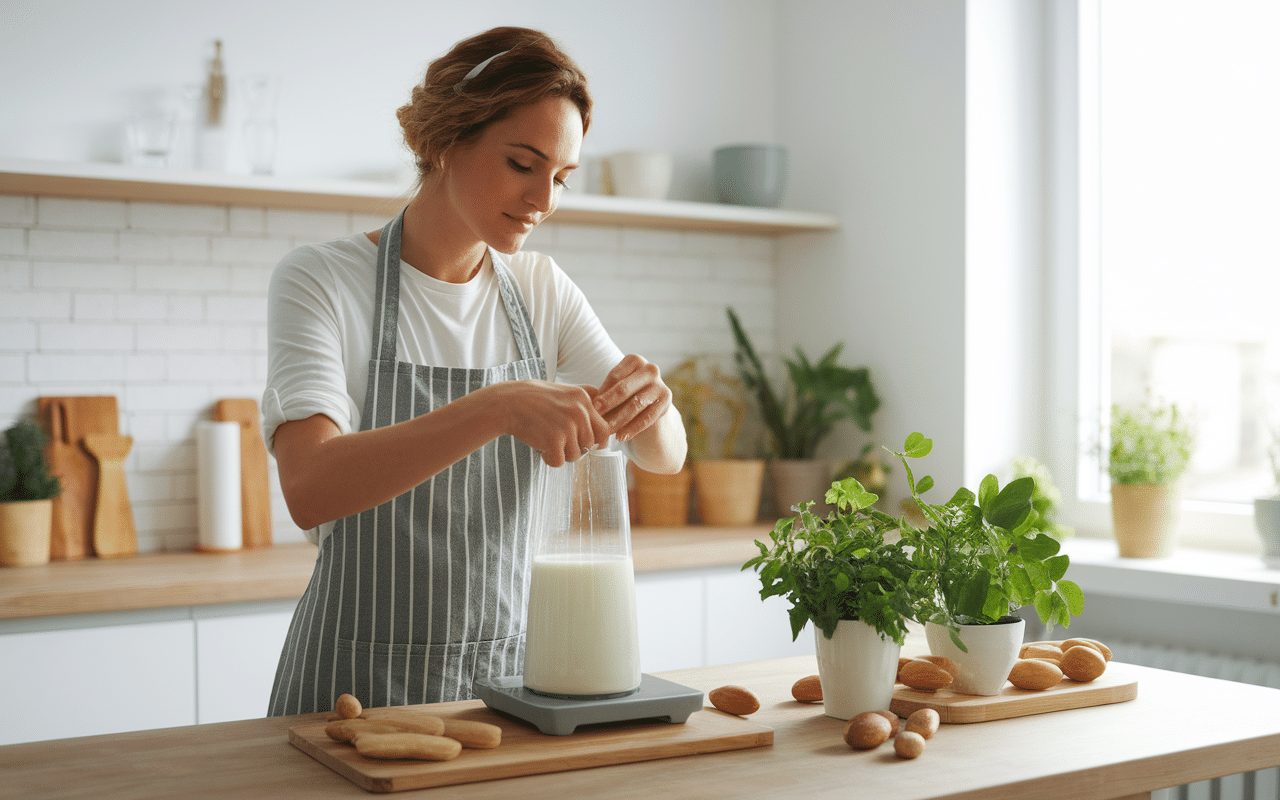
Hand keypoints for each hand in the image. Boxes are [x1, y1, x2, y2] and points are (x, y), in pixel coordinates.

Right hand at [493, 380, 611, 466]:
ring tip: (548, 443)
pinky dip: (550, 460)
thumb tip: (601, 397)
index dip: (596, 440)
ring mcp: (567, 426)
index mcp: (583, 398)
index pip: (604, 429)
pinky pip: (560, 461)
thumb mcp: (564, 389)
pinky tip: (542, 450)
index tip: (584, 441)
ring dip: (562, 454)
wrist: (507, 403)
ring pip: (576, 455)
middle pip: (590, 445)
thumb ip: (585, 394)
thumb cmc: (534, 398)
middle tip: (560, 442)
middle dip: (576, 448)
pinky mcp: (554, 440)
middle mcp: (579, 412)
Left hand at [593, 355, 672, 442]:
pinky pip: (647, 417)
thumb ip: (606, 393)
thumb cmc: (627, 396)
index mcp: (634, 360)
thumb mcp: (616, 389)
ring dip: (619, 419)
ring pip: (635, 404)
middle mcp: (650, 369)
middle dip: (608, 405)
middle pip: (624, 389)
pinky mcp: (666, 401)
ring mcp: (660, 384)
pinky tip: (621, 437)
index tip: (590, 407)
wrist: (651, 408)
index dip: (602, 393)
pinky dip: (633, 428)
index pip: (614, 376)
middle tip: (595, 418)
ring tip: (606, 431)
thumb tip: (590, 406)